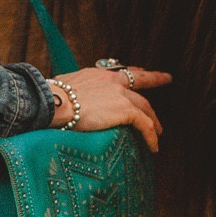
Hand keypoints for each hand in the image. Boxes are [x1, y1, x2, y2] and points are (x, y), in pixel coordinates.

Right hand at [48, 65, 170, 152]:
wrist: (53, 103)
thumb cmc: (50, 99)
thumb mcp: (64, 88)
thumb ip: (72, 92)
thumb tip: (63, 101)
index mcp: (97, 75)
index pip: (120, 71)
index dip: (133, 71)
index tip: (142, 70)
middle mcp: (112, 81)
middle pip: (139, 83)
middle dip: (154, 80)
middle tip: (165, 79)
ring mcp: (120, 94)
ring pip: (145, 107)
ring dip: (153, 120)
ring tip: (158, 132)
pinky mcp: (125, 110)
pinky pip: (145, 124)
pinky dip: (151, 136)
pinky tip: (153, 146)